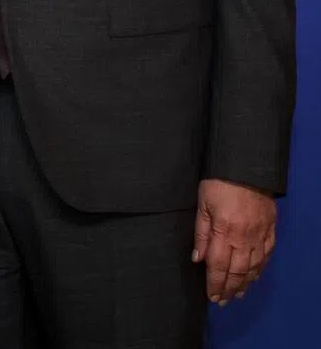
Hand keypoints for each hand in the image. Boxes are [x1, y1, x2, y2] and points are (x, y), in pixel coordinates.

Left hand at [192, 178, 276, 304]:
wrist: (246, 167)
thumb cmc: (218, 183)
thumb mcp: (202, 203)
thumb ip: (201, 232)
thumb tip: (197, 258)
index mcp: (224, 230)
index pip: (218, 264)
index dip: (214, 282)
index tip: (210, 296)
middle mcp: (244, 237)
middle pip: (237, 271)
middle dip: (228, 288)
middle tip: (222, 301)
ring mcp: (259, 235)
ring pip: (253, 267)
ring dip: (244, 284)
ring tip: (236, 295)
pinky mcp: (270, 231)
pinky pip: (266, 256)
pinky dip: (259, 270)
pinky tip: (253, 277)